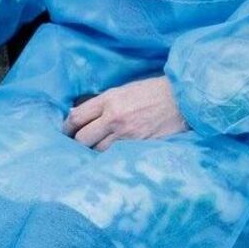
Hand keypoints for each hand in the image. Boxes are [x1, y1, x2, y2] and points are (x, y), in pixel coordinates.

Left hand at [63, 77, 189, 150]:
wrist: (183, 100)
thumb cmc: (152, 92)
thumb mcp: (123, 90)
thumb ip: (102, 103)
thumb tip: (78, 113)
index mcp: (109, 100)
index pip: (76, 117)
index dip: (67, 127)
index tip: (66, 132)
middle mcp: (114, 117)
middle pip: (82, 138)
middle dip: (77, 143)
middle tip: (76, 145)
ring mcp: (127, 134)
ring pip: (98, 151)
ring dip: (93, 152)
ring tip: (93, 151)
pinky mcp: (139, 146)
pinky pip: (116, 156)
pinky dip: (110, 157)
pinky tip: (109, 156)